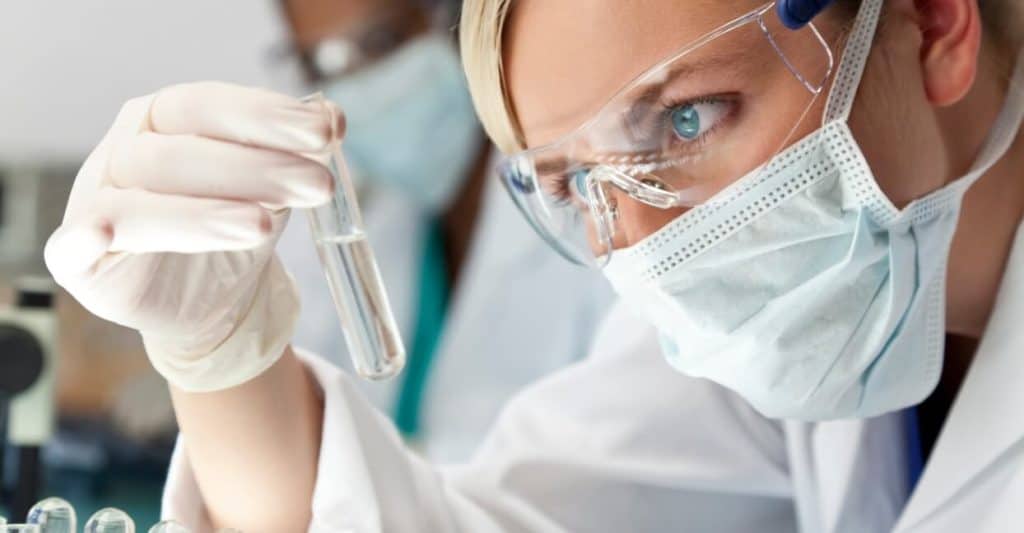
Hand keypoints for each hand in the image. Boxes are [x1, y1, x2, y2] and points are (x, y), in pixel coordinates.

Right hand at [45, 82, 338, 391]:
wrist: (215, 300)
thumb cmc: (238, 226)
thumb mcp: (275, 186)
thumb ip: (297, 152)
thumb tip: (331, 117)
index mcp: (165, 119)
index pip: (207, 105)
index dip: (265, 116)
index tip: (325, 132)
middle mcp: (125, 152)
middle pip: (181, 153)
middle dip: (256, 168)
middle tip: (318, 185)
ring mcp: (95, 203)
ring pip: (141, 202)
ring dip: (205, 213)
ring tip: (264, 227)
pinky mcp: (79, 259)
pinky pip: (72, 247)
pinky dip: (87, 238)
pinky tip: (101, 235)